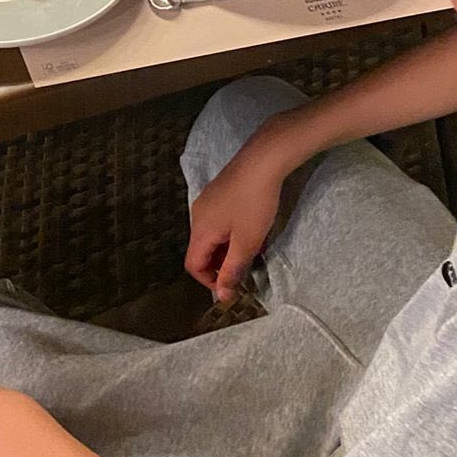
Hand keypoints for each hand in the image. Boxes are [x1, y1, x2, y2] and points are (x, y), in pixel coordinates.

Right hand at [185, 134, 288, 301]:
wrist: (263, 161)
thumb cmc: (254, 204)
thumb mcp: (247, 243)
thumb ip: (232, 270)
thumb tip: (221, 295)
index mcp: (200, 230)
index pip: (193, 265)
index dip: (210, 281)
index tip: (233, 286)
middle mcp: (197, 215)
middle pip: (202, 250)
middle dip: (222, 264)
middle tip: (246, 267)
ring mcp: (207, 201)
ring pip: (212, 236)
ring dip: (229, 248)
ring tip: (254, 249)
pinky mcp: (219, 191)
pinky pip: (219, 221)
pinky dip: (232, 232)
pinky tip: (253, 228)